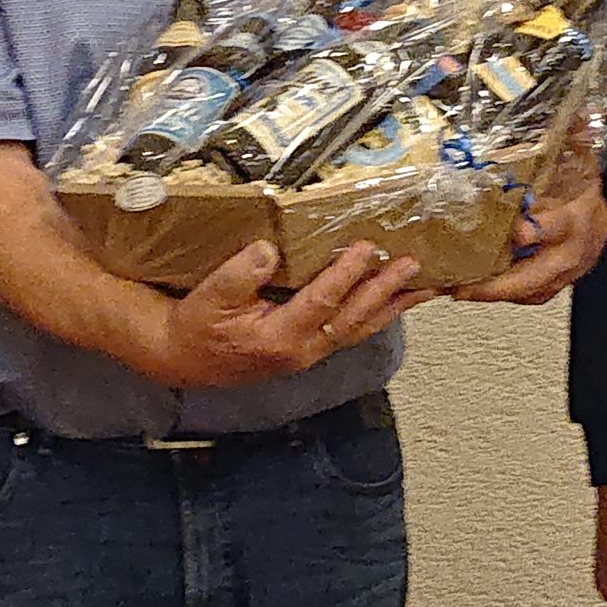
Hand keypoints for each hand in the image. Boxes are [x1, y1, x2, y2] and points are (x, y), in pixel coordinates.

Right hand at [147, 239, 433, 387]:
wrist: (183, 358)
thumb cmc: (196, 325)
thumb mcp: (209, 295)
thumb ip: (240, 273)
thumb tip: (270, 251)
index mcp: (278, 338)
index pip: (322, 302)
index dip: (345, 274)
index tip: (366, 248)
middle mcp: (301, 351)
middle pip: (354, 319)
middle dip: (385, 291)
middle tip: (413, 264)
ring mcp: (308, 354)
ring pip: (360, 330)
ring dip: (392, 307)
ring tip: (423, 286)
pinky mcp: (309, 350)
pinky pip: (351, 332)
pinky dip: (376, 315)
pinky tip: (392, 302)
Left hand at [450, 145, 606, 303]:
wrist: (600, 222)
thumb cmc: (582, 192)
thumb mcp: (579, 161)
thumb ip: (574, 138)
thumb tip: (579, 113)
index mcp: (578, 218)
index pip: (560, 226)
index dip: (539, 230)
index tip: (519, 231)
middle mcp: (571, 251)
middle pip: (538, 274)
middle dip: (501, 284)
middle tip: (467, 285)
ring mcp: (563, 273)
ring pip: (530, 290)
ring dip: (493, 293)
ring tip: (459, 290)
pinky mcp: (553, 285)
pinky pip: (526, 295)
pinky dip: (499, 295)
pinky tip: (472, 291)